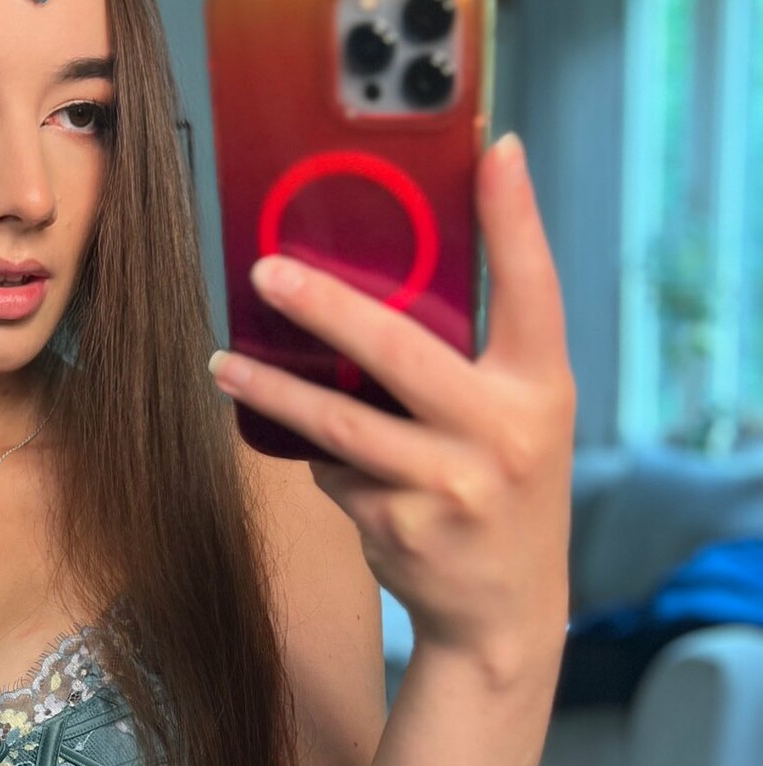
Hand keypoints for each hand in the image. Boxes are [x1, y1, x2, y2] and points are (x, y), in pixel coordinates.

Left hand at [209, 134, 575, 683]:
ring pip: (338, 421)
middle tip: (266, 270)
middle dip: (324, 305)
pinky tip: (315, 454)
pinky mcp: (398, 526)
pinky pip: (334, 470)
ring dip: (271, 389)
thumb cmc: (503, 492)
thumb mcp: (518, 421)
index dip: (516, 218)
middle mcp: (504, 432)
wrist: (504, 616)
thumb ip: (473, 363)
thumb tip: (377, 287)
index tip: (497, 150)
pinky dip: (318, 457)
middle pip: (399, 349)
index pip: (534, 288)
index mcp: (542, 388)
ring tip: (223, 363)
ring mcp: (449, 483)